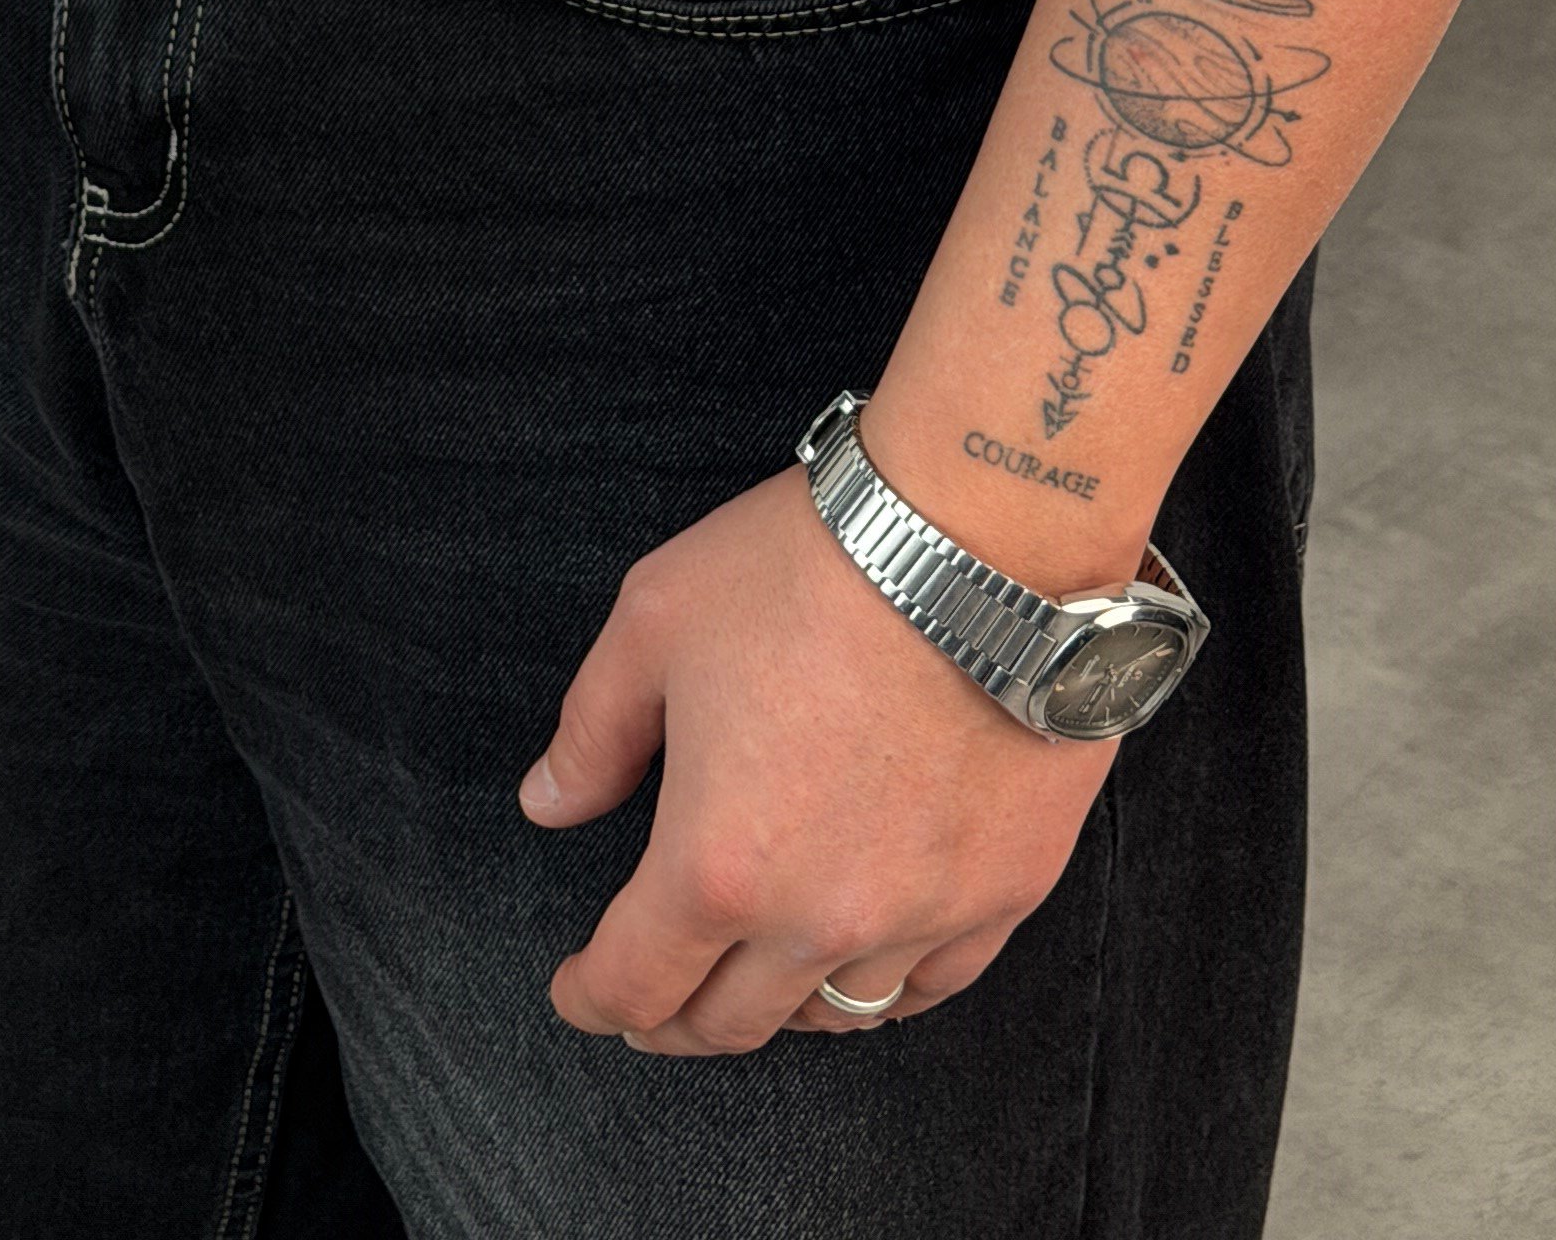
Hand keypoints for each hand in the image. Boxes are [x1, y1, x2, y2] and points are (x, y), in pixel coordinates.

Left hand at [521, 466, 1114, 1052]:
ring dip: (780, 1007)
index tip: (577, 991)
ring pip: (836, 1015)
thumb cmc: (813, 566)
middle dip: (674, 1021)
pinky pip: (935, 983)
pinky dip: (886, 987)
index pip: (636, 984)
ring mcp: (923, 913)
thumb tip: (549, 803)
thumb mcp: (656, 623)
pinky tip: (866, 959)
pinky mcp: (1007, 888)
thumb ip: (594, 732)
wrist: (983, 533)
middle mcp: (821, 918)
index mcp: (717, 864)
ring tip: (755, 978)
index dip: (592, 998)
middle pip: (731, 1022)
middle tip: (654, 1001)